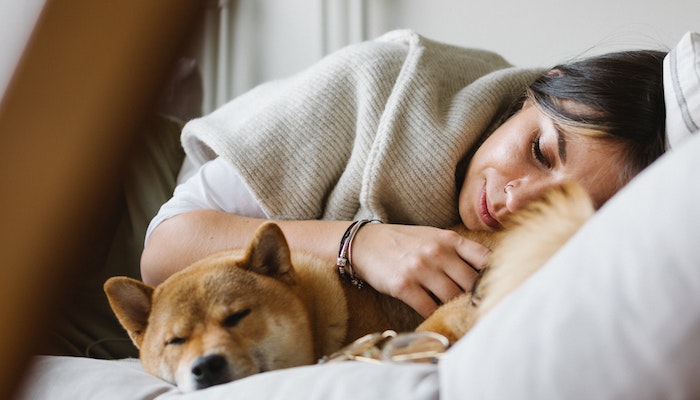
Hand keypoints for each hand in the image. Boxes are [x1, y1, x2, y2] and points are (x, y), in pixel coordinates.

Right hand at [350, 223, 489, 316]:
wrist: (364, 243)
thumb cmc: (403, 242)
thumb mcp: (433, 237)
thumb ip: (458, 250)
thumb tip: (487, 271)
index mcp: (448, 239)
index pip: (484, 258)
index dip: (495, 276)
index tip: (497, 288)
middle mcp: (437, 253)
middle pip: (471, 283)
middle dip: (476, 298)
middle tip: (480, 310)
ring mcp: (420, 269)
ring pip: (452, 297)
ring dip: (457, 309)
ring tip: (460, 316)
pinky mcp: (404, 286)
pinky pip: (429, 308)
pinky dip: (436, 316)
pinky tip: (438, 317)